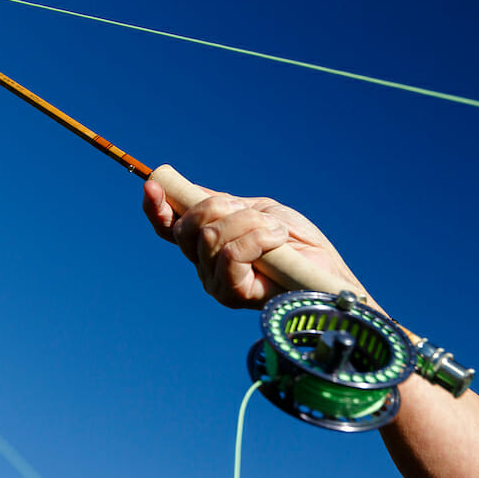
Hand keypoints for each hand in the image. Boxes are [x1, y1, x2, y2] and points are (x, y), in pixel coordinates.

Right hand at [142, 179, 370, 308]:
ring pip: (209, 237)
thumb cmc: (297, 243)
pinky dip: (256, 238)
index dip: (156, 207)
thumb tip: (188, 191)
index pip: (168, 228)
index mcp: (206, 245)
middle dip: (218, 206)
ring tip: (275, 230)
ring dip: (248, 222)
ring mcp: (215, 282)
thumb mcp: (257, 211)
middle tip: (253, 212)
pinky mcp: (233, 294)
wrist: (326, 271)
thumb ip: (224, 206)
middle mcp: (204, 266)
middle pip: (186, 228)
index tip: (152, 184)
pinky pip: (230, 254)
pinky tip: (277, 239)